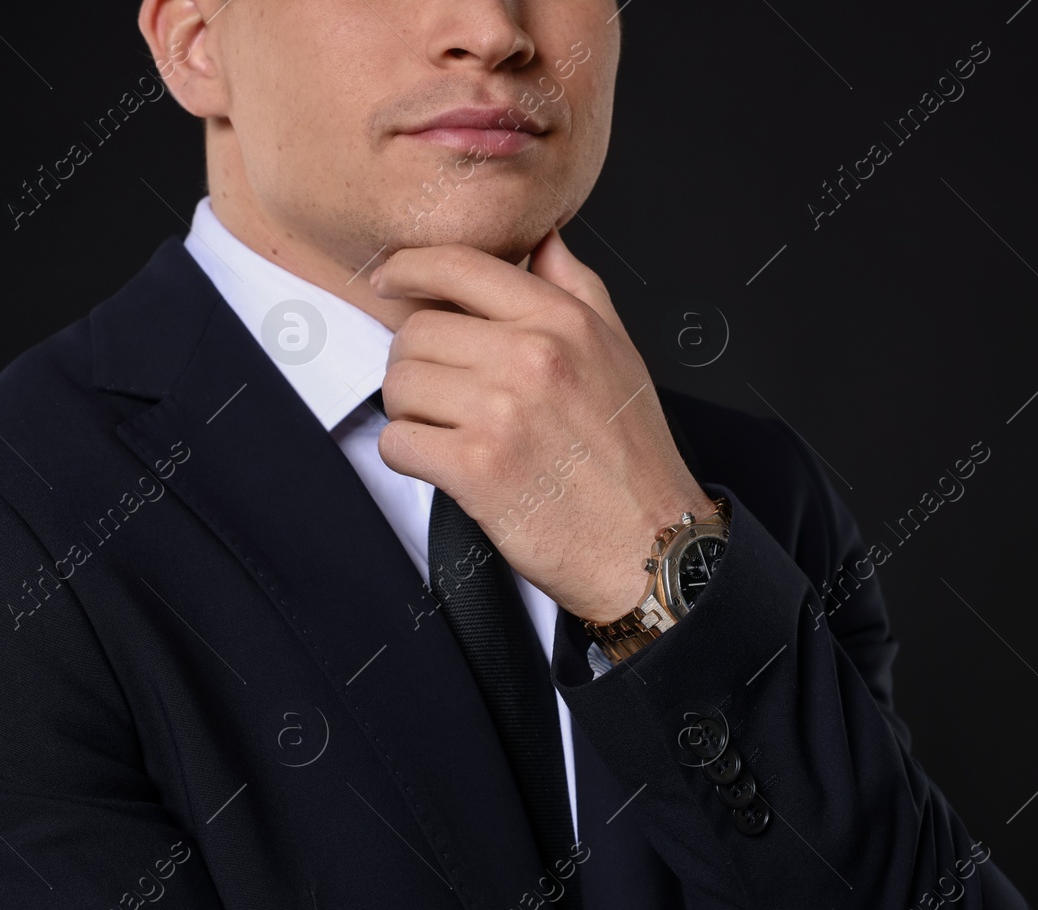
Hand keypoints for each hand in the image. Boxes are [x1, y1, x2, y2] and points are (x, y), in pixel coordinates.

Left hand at [371, 227, 714, 622]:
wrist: (648, 543)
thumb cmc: (632, 457)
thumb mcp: (618, 351)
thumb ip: (576, 287)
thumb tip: (543, 239)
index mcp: (562, 320)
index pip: (458, 265)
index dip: (408, 268)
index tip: (389, 280)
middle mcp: (531, 356)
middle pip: (415, 332)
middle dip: (416, 364)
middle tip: (443, 396)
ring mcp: (501, 411)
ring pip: (399, 386)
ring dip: (410, 413)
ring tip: (451, 433)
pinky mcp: (476, 467)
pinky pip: (398, 442)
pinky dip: (409, 456)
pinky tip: (444, 466)